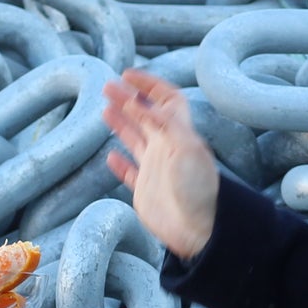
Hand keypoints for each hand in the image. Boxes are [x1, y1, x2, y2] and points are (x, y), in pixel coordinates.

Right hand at [102, 68, 219, 258]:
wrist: (202, 231)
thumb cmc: (199, 191)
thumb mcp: (185, 149)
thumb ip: (163, 122)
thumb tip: (138, 97)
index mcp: (180, 134)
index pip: (166, 98)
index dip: (148, 84)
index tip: (126, 76)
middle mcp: (168, 148)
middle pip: (147, 115)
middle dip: (128, 99)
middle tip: (107, 87)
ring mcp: (157, 169)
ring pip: (137, 139)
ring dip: (122, 123)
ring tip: (105, 109)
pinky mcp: (147, 191)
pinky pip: (130, 172)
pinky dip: (120, 163)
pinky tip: (110, 157)